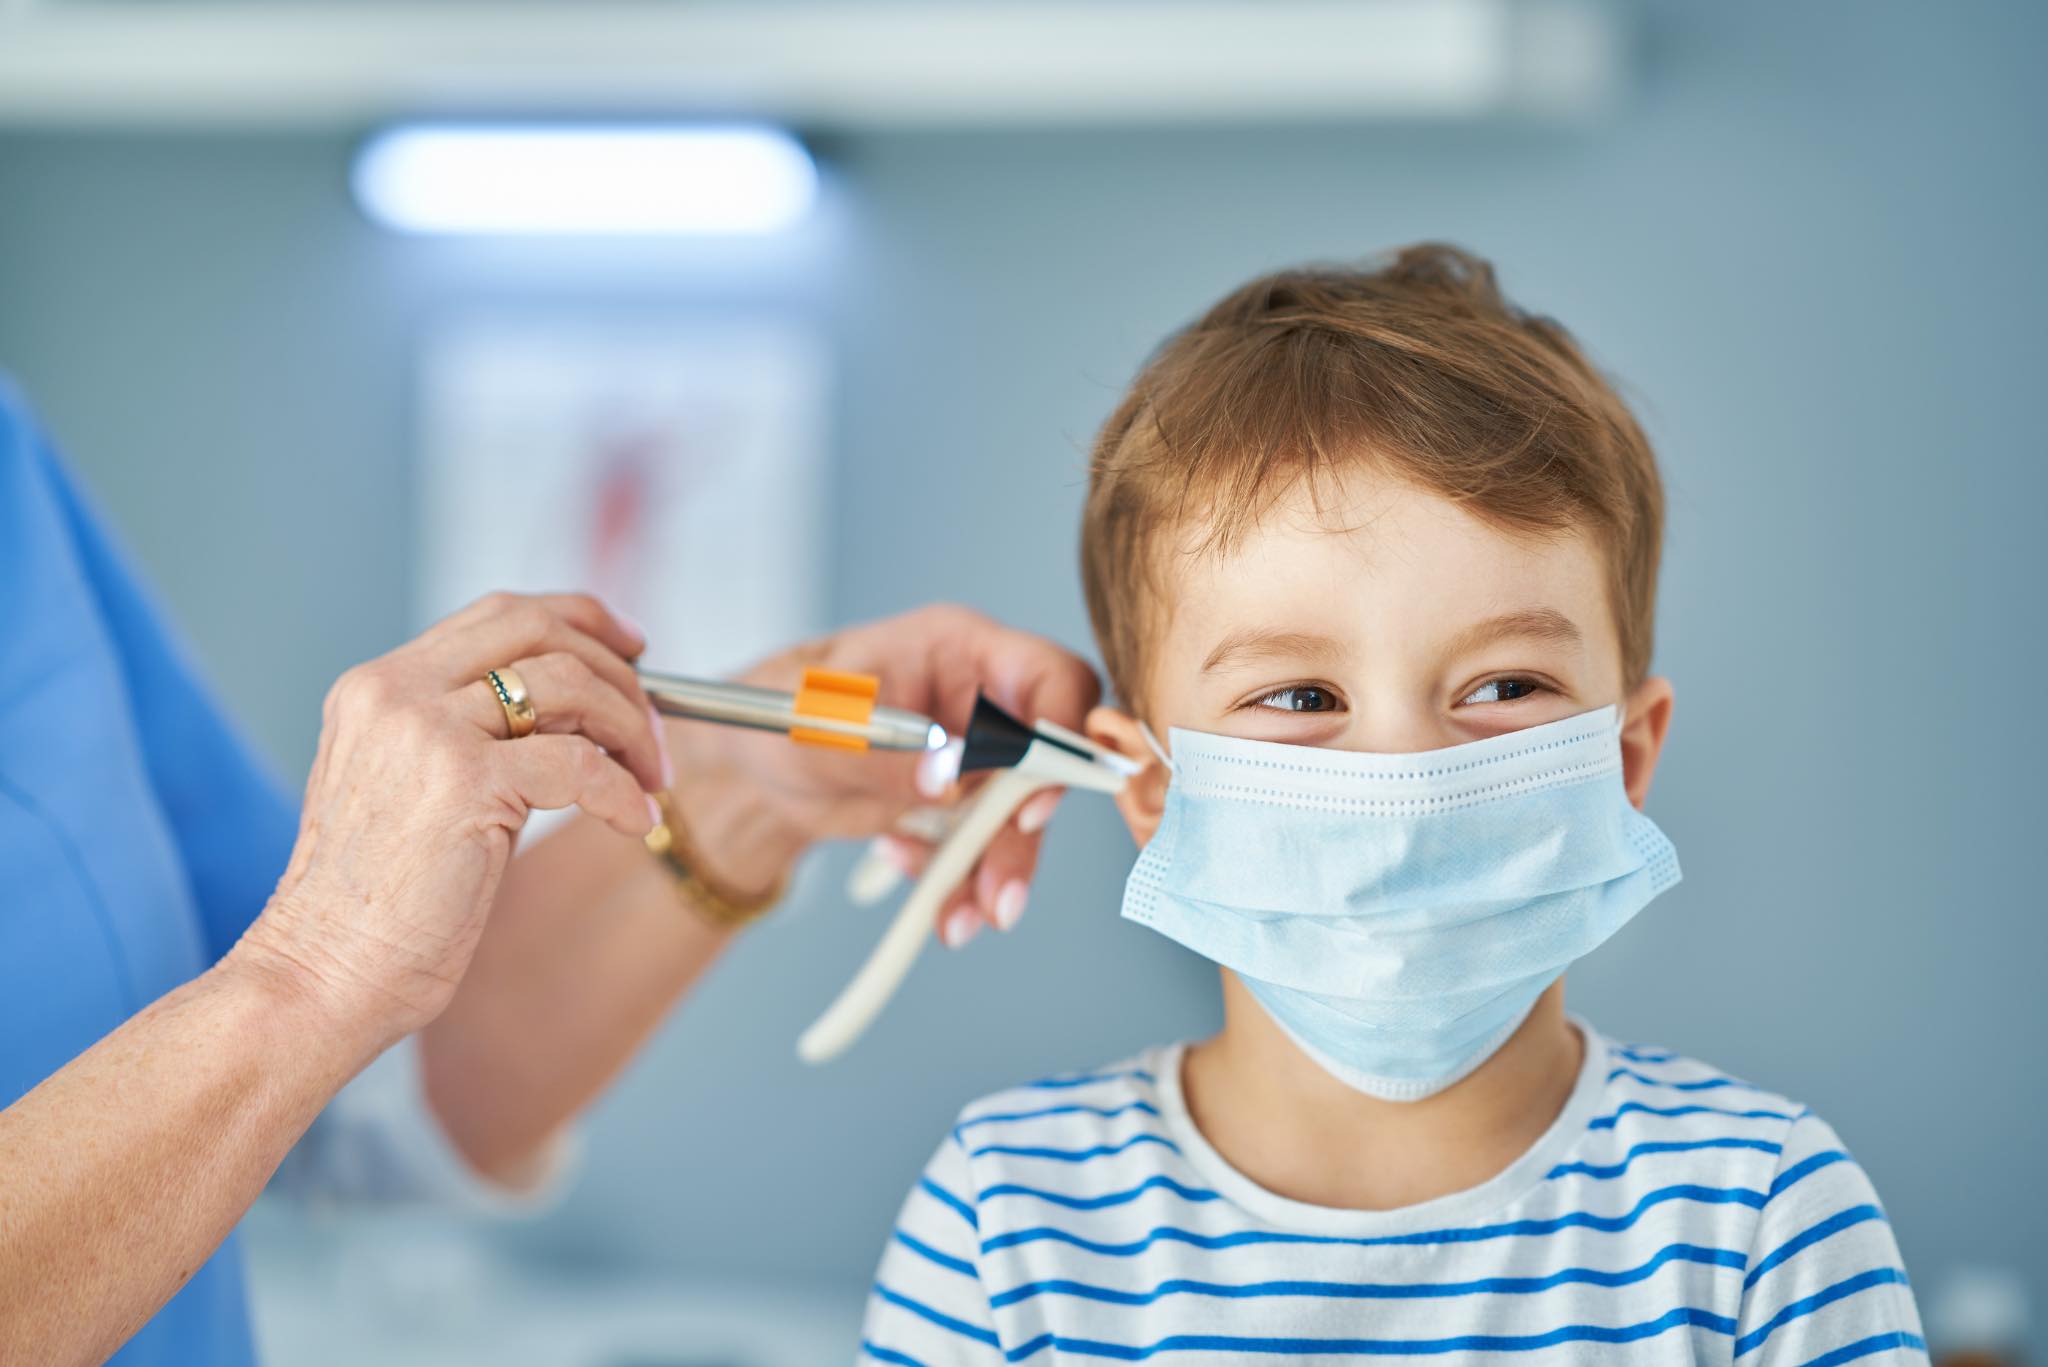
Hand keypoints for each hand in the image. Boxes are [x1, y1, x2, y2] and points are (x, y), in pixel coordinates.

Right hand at [235, 592, 670, 1046]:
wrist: (321, 977)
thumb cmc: (373, 908)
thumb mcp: (414, 789)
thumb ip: (472, 736)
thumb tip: (575, 709)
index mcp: (378, 687)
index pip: (500, 614)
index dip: (581, 620)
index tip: (633, 649)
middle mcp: (395, 693)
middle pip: (538, 627)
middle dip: (616, 666)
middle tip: (655, 723)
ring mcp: (426, 731)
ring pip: (569, 684)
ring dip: (632, 726)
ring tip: (651, 777)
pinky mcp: (463, 783)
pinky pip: (580, 763)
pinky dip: (622, 790)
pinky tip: (635, 820)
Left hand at [663, 603, 1100, 947]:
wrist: (749, 769)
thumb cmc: (774, 712)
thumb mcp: (816, 727)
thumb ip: (884, 751)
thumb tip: (948, 778)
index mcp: (958, 649)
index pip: (1051, 679)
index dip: (1061, 739)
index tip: (1034, 804)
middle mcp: (980, 699)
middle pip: (1045, 761)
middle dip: (1023, 834)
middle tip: (998, 894)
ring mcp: (974, 754)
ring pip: (1020, 816)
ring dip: (995, 871)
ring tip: (960, 918)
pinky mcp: (960, 802)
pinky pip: (982, 845)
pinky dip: (956, 876)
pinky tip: (907, 872)